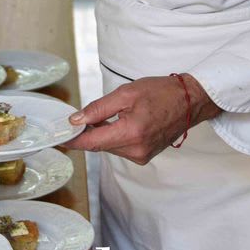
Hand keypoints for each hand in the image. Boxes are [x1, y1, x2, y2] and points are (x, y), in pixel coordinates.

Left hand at [62, 73, 218, 164]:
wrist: (189, 101)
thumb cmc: (161, 93)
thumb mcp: (126, 93)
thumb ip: (98, 108)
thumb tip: (76, 120)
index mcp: (131, 133)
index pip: (92, 143)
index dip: (73, 140)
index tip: (59, 137)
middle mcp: (136, 150)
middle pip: (99, 145)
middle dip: (89, 132)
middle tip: (83, 116)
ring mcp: (141, 156)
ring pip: (109, 147)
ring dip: (103, 134)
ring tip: (113, 114)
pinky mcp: (144, 156)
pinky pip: (120, 148)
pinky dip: (115, 137)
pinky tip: (122, 122)